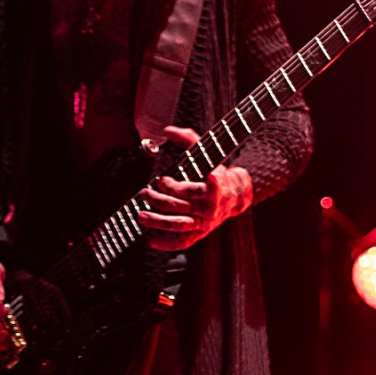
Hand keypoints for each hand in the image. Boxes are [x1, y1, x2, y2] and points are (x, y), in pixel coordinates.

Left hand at [137, 125, 253, 250]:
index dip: (174, 186)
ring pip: (179, 224)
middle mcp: (210, 206)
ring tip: (141, 216)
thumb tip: (168, 129)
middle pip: (180, 206)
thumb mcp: (206, 153)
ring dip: (158, 222)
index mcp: (214, 186)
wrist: (235, 195)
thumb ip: (188, 138)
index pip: (193, 190)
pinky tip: (151, 241)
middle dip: (158, 200)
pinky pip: (184, 242)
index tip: (162, 180)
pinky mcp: (201, 233)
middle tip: (145, 193)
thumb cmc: (215, 171)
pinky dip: (167, 244)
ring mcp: (205, 221)